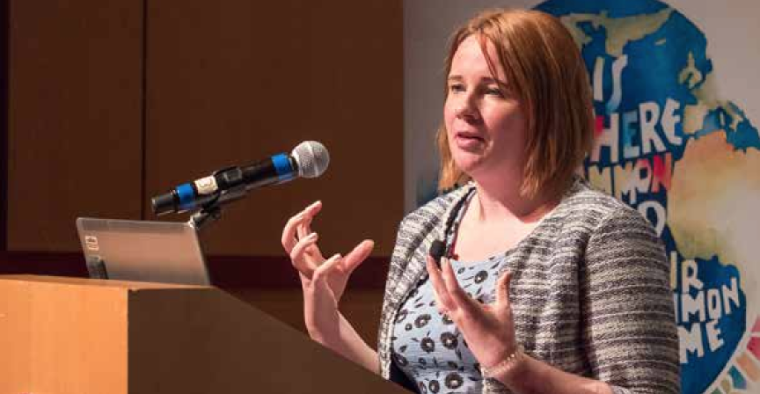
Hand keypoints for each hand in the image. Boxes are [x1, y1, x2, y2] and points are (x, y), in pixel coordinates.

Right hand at [281, 201, 373, 336]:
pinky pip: (317, 275)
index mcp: (307, 256)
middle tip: (305, 212)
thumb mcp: (344, 268)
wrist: (325, 312)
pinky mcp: (317, 287)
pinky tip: (337, 257)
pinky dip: (326, 265)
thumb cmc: (330, 289)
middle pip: (287, 240)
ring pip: (294, 257)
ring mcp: (308, 275)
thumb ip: (356, 255)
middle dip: (292, 224)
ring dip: (303, 244)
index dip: (304, 215)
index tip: (318, 204)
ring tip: (316, 235)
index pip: (298, 231)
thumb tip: (370, 242)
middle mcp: (304, 263)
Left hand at [425, 256, 518, 371]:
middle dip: (434, 273)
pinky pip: (443, 305)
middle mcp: (459, 314)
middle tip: (429, 257)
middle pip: (440, 291)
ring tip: (431, 267)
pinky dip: (438, 293)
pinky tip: (437, 287)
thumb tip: (508, 271)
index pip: (454, 290)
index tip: (445, 259)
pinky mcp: (456, 322)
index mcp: (470, 311)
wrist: (497, 359)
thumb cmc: (503, 335)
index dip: (448, 274)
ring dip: (434, 282)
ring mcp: (456, 319)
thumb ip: (503, 289)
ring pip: (439, 298)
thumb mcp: (505, 310)